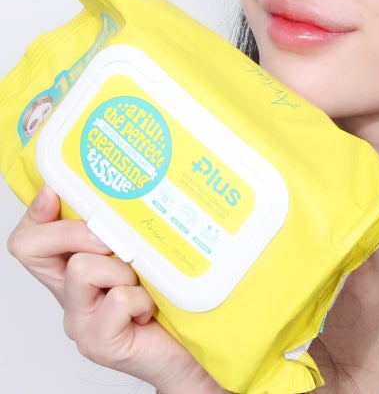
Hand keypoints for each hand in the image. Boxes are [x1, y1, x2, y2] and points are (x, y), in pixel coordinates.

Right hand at [7, 186, 226, 392]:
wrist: (191, 350)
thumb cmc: (171, 299)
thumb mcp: (147, 251)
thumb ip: (128, 227)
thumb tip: (130, 186)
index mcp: (74, 268)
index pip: (30, 239)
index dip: (36, 212)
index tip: (56, 192)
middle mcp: (70, 293)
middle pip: (35, 248)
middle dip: (75, 230)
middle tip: (112, 239)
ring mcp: (80, 320)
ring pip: (82, 268)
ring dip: (122, 268)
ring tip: (143, 282)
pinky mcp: (98, 342)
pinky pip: (116, 299)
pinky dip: (142, 298)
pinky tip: (151, 308)